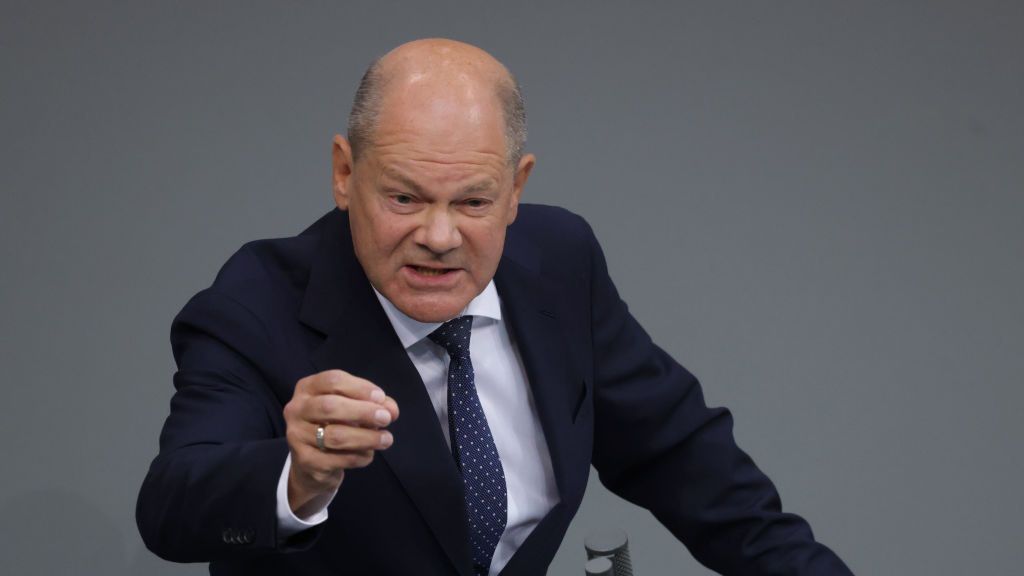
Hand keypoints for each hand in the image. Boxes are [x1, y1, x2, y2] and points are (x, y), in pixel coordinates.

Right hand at [283, 369, 399, 515]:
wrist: (312, 462)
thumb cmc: (335, 424)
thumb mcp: (353, 407)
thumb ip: (374, 404)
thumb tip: (391, 410)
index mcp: (308, 388)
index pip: (333, 381)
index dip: (360, 388)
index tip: (381, 397)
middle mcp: (296, 409)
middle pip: (330, 406)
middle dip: (363, 412)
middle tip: (386, 419)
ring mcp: (297, 436)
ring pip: (335, 436)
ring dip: (367, 438)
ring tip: (386, 439)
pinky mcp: (305, 461)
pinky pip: (338, 459)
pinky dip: (359, 457)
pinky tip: (368, 454)